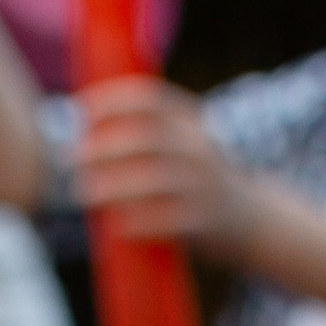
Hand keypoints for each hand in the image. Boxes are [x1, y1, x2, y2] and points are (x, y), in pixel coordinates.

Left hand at [73, 79, 263, 256]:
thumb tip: (85, 129)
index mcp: (191, 123)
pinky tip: (116, 225)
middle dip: (104, 147)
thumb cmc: (198, 181)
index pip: (149, 99)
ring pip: (153, 181)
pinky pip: (166, 221)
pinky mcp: (203, 222)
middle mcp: (199, 149)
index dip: (112, 101)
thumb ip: (148, 130)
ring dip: (113, 186)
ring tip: (85, 193)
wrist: (251, 220)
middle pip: (146, 139)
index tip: (82, 112)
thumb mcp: (185, 143)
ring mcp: (203, 186)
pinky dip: (137, 222)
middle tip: (74, 160)